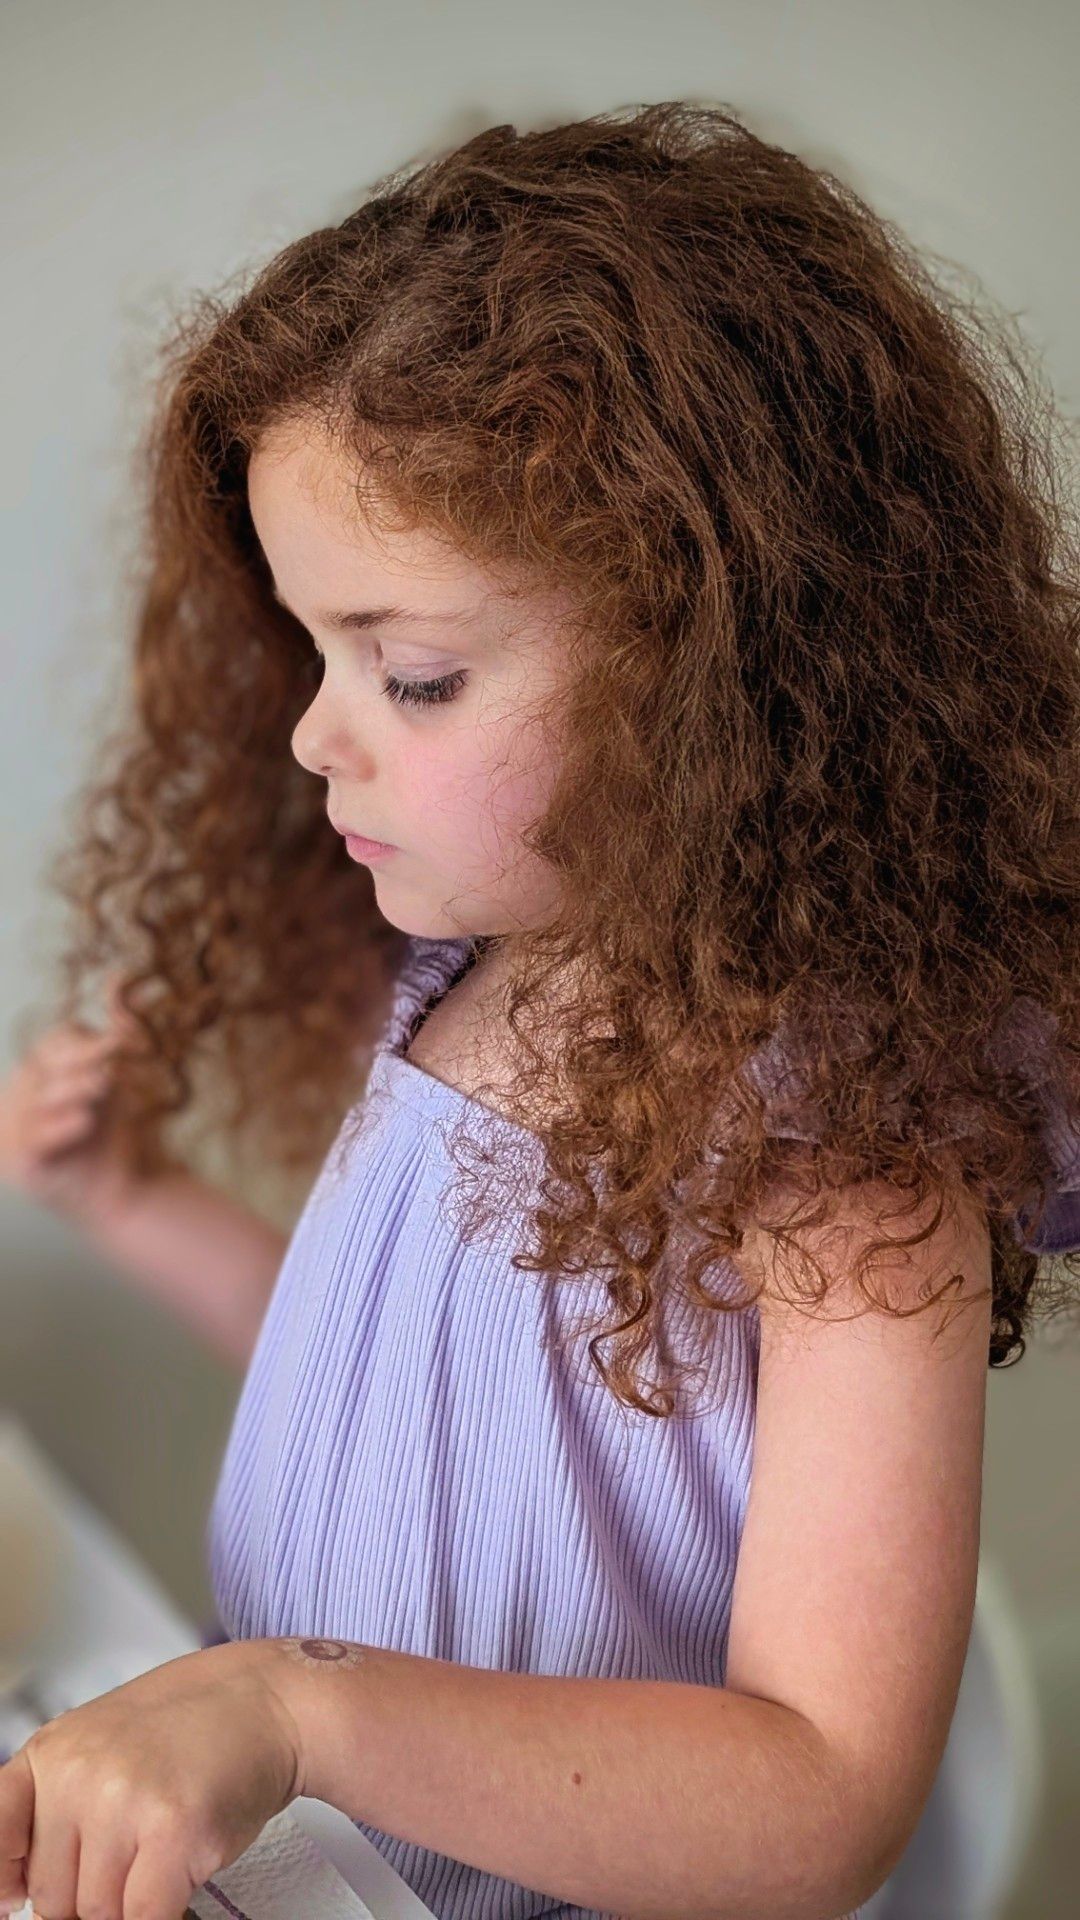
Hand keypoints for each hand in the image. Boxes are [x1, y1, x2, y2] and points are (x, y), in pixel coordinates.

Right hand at [0, 973, 146, 1224]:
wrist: (122, 1188)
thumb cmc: (114, 1129)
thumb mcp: (118, 1075)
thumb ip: (119, 1026)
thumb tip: (123, 975)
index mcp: (40, 1070)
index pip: (55, 1042)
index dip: (86, 1041)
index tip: (125, 1044)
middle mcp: (21, 1095)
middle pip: (47, 1065)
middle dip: (83, 1063)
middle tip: (113, 1070)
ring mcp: (15, 1130)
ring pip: (42, 1098)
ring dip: (76, 1090)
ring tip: (103, 1089)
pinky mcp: (21, 1165)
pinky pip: (37, 1139)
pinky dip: (61, 1128)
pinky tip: (85, 1121)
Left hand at [0, 1641, 302, 1919]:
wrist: (267, 1699)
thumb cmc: (193, 1724)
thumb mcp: (102, 1745)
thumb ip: (58, 1806)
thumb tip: (11, 1892)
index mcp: (51, 1753)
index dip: (4, 1883)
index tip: (12, 1903)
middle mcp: (78, 1775)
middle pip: (54, 1897)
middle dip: (92, 1894)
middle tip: (133, 1856)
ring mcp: (123, 1801)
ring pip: (100, 1912)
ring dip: (133, 1901)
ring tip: (162, 1850)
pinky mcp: (171, 1830)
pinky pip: (145, 1918)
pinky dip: (162, 1912)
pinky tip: (177, 1880)